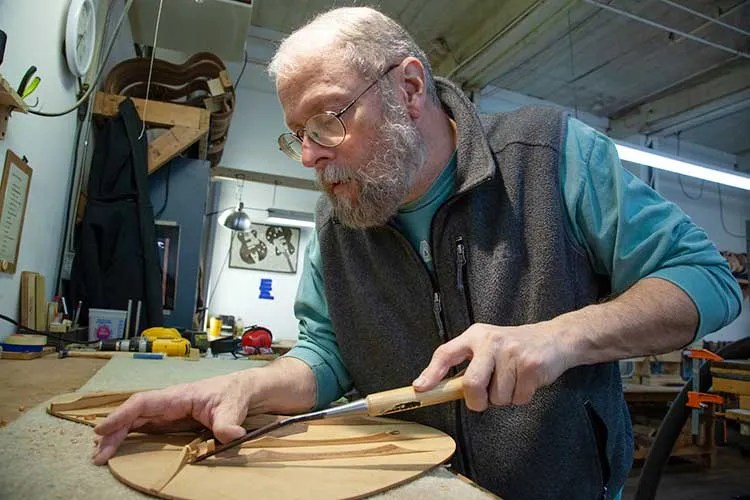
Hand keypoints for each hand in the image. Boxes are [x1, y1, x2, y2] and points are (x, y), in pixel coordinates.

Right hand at [92, 371, 254, 464]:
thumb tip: (231, 436)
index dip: (121, 415)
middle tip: (98, 455)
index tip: (102, 429)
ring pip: (136, 420)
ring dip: (117, 435)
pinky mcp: (171, 419)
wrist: (243, 391)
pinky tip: (119, 447)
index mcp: (177, 396)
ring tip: (101, 454)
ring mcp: (168, 411)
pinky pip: (145, 426)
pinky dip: (130, 436)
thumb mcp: (232, 409)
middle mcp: (168, 402)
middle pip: (134, 414)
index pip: (143, 402)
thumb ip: (228, 423)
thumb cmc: (234, 394)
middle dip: (113, 432)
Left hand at [412, 322, 575, 410]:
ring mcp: (511, 352)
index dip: (431, 373)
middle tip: (484, 398)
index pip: (446, 353)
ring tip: (512, 380)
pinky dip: (521, 397)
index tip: (421, 389)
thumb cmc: (513, 348)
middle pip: (472, 384)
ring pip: (497, 397)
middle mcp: (490, 341)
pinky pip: (517, 398)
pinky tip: (525, 381)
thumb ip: (466, 365)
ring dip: (504, 398)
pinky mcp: (530, 365)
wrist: (553, 338)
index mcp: (474, 336)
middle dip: (477, 400)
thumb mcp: (486, 347)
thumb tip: (439, 389)